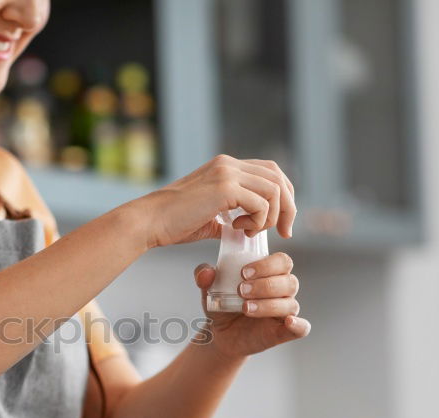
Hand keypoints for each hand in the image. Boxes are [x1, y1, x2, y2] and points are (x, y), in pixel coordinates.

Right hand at [141, 155, 295, 248]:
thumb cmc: (172, 223)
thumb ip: (228, 218)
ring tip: (249, 231)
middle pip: (278, 178)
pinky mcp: (224, 188)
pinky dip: (258, 221)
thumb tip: (244, 229)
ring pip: (274, 190)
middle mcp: (228, 164)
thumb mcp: (208, 217)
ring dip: (271, 217)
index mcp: (225, 166)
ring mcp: (227, 173)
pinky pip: (261, 203)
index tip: (282, 224)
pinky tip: (238, 229)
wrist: (149, 221)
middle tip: (285, 232)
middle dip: (288, 208)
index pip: (271, 171)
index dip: (284, 196)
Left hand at [194, 252, 310, 357]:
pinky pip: (302, 328)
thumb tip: (206, 272)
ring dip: (268, 305)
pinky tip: (288, 322)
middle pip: (289, 281)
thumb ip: (204, 276)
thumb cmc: (223, 304)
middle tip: (241, 290)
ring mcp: (286, 311)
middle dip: (265, 285)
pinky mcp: (285, 331)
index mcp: (270, 274)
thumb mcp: (209, 289)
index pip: (282, 261)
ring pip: (290, 304)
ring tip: (245, 308)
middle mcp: (283, 290)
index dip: (267, 265)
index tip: (244, 272)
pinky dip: (299, 324)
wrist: (221, 334)